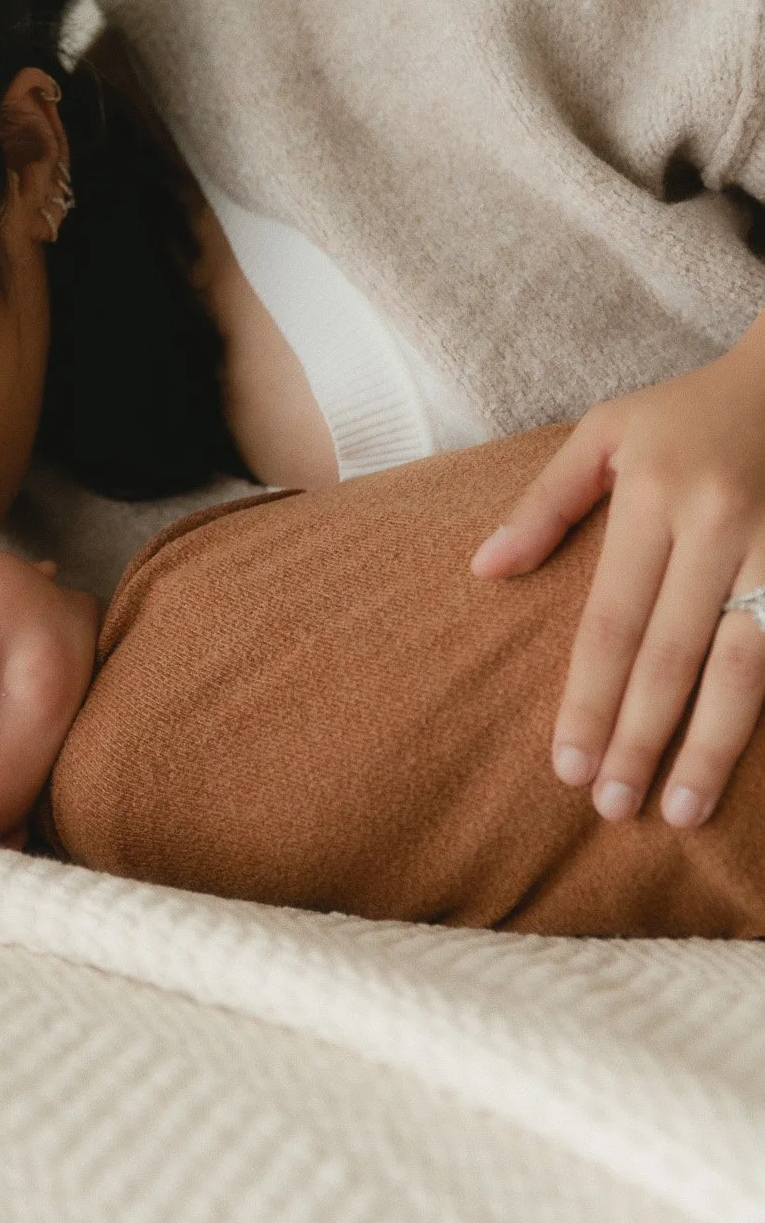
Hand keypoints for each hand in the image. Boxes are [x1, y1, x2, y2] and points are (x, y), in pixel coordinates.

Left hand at [472, 319, 764, 827]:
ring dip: (710, 747)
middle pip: (673, 657)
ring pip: (745, 669)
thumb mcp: (607, 433)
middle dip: (639, 739)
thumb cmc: (689, 411)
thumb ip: (545, 503)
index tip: (564, 765)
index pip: (613, 622)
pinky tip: (747, 767)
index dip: (587, 698)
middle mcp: (720, 528)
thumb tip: (484, 570)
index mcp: (658, 497)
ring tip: (680, 810)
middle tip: (610, 807)